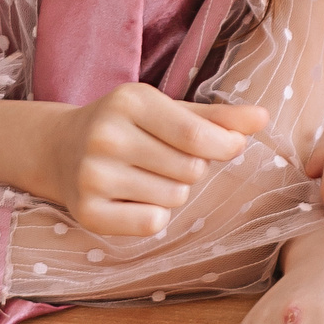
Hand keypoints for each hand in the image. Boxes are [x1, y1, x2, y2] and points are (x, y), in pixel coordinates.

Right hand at [28, 86, 267, 237]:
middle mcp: (106, 136)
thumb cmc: (128, 126)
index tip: (229, 145)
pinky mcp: (87, 211)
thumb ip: (217, 117)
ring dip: (172, 191)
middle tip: (164, 158)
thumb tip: (263, 118)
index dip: (224, 146)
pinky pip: (151, 223)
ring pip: (174, 197)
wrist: (59, 148)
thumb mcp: (169, 110)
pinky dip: (153, 215)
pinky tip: (133, 198)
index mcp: (129, 100)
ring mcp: (92, 175)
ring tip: (145, 175)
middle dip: (191, 168)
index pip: (197, 135)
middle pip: (190, 170)